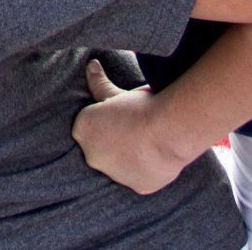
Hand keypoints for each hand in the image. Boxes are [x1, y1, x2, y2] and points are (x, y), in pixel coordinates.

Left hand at [71, 60, 190, 195]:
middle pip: (101, 148)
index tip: (120, 114)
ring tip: (148, 140)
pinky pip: (139, 178)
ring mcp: (114, 175)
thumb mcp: (117, 91)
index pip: (88, 127)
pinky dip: (146, 169)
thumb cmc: (141, 106)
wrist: (168, 129)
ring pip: (120, 166)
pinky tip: (157, 155)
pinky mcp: (137, 186)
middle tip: (134, 127)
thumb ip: (99, 82)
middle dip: (114, 140)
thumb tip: (90, 65)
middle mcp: (92, 156)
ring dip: (129, 157)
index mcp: (83, 130)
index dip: (105, 120)